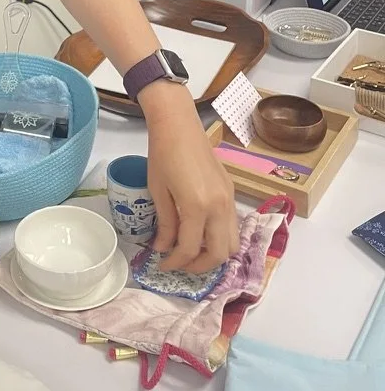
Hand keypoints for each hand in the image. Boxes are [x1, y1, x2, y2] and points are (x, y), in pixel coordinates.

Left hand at [142, 84, 238, 272]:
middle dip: (199, 266)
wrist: (178, 124)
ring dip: (214, 253)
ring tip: (193, 251)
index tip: (162, 265)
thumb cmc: (162, 153)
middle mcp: (219, 206)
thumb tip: (163, 248)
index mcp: (196, 206)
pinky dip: (220, 236)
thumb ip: (165, 223)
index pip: (190, 248)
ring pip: (232, 243)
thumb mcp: (158, 190)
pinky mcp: (231, 191)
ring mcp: (229, 199)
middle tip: (180, 264)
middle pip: (220, 254)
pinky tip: (201, 232)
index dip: (175, 262)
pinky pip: (232, 225)